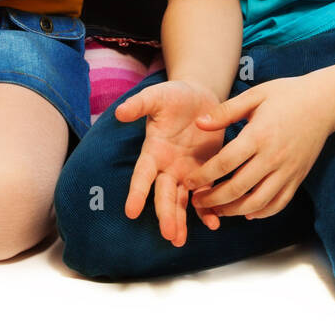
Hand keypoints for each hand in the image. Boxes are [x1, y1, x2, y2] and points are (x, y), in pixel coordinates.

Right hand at [115, 80, 227, 247]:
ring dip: (181, 220)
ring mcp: (185, 172)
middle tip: (169, 235)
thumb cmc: (175, 96)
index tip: (130, 211)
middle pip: (164, 194)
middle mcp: (167, 167)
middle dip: (165, 215)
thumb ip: (140, 104)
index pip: (142, 175)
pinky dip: (208, 210)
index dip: (136, 192)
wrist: (201, 96)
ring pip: (181, 201)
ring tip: (180, 240)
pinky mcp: (205, 173)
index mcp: (153, 151)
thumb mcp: (157, 95)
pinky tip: (214, 223)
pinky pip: (205, 195)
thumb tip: (120, 112)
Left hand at [185, 75, 331, 222]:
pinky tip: (247, 212)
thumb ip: (226, 111)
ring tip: (217, 210)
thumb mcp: (255, 95)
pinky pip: (278, 203)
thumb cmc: (286, 94)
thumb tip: (199, 124)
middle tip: (197, 201)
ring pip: (258, 202)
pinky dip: (261, 212)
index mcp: (259, 135)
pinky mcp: (298, 177)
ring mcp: (288, 170)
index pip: (225, 163)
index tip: (189, 181)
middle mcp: (273, 157)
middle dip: (213, 199)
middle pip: (238, 188)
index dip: (204, 176)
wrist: (324, 102)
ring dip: (234, 210)